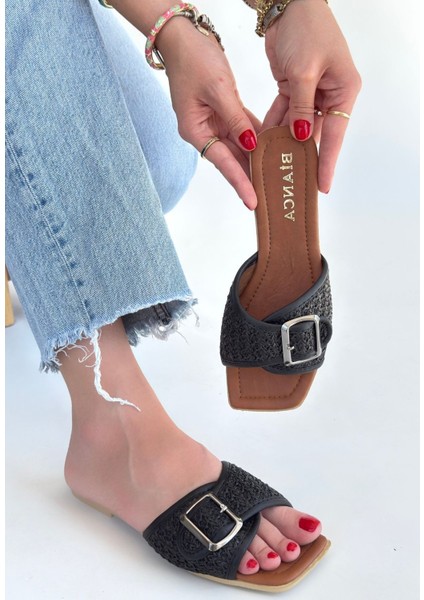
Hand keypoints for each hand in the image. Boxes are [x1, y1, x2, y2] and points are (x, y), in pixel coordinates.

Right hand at [157, 19, 260, 208]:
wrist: (182, 35)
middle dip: (250, 177)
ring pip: (239, 146)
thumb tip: (250, 145)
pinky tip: (273, 146)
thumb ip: (236, 119)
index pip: (223, 162)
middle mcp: (203, 131)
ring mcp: (212, 122)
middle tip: (270, 195)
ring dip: (256, 159)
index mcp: (195, 130)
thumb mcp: (218, 89)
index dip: (240, 182)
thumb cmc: (194, 59)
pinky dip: (256, 137)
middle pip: (231, 159)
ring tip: (275, 176)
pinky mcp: (222, 111)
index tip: (253, 201)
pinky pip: (242, 128)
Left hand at [263, 0, 360, 192]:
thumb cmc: (307, 30)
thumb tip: (299, 137)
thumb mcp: (304, 72)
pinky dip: (273, 126)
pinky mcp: (293, 88)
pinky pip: (284, 114)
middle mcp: (330, 95)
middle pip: (315, 134)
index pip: (334, 135)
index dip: (326, 162)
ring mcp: (311, 92)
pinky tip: (262, 143)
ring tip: (271, 166)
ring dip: (282, 143)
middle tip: (290, 181)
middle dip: (300, 156)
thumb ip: (301, 108)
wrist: (289, 4)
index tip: (321, 186)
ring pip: (296, 126)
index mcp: (344, 91)